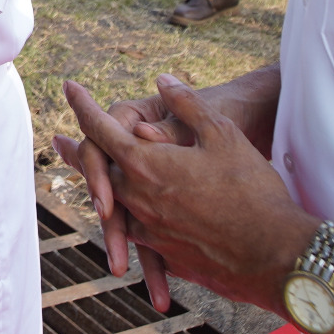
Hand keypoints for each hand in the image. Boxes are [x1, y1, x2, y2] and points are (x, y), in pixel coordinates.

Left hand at [60, 75, 318, 312]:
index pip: (101, 128)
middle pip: (97, 168)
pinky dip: (128, 221)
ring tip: (86, 186)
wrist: (274, 254)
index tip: (69, 88)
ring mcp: (150, 230)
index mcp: (145, 165)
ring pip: (114, 204)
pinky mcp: (167, 254)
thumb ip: (187, 104)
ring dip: (98, 190)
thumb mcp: (222, 133)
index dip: (83, 104)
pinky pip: (138, 233)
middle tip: (59, 142)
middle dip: (80, 152)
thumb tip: (162, 79)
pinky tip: (131, 223)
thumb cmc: (252, 189)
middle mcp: (138, 198)